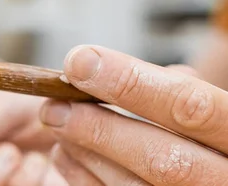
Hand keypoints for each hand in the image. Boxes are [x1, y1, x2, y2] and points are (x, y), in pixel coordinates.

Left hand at [42, 45, 227, 184]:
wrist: (215, 174)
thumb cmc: (211, 138)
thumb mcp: (214, 111)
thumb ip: (178, 94)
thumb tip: (111, 73)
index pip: (190, 108)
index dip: (131, 83)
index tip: (81, 63)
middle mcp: (224, 181)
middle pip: (161, 159)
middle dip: (99, 128)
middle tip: (54, 105)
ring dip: (84, 152)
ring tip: (56, 123)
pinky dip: (82, 176)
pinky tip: (65, 152)